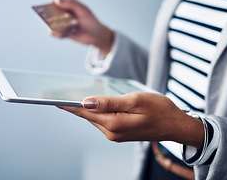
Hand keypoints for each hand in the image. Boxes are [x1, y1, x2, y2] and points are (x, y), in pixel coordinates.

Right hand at [51, 0, 113, 55]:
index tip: (53, 9)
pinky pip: (55, 34)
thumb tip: (57, 0)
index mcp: (68, 4)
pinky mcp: (62, 32)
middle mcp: (63, 13)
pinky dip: (61, 34)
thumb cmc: (90, 20)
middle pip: (51, 13)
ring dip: (59, 28)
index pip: (55, 2)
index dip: (51, 5)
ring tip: (71, 29)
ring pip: (52, 24)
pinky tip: (71, 33)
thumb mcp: (83, 11)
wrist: (96, 35)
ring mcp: (62, 23)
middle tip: (57, 21)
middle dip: (51, 18)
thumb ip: (71, 4)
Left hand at [59, 92, 203, 147]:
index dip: (67, 104)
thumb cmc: (160, 109)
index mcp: (113, 124)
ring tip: (71, 95)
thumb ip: (109, 102)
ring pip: (94, 117)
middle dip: (73, 104)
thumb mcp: (135, 101)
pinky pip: (102, 119)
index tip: (51, 98)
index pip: (84, 112)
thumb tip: (85, 102)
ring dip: (84, 107)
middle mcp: (111, 132)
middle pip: (87, 115)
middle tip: (57, 93)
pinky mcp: (119, 131)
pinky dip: (95, 110)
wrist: (176, 125)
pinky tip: (92, 103)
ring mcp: (115, 134)